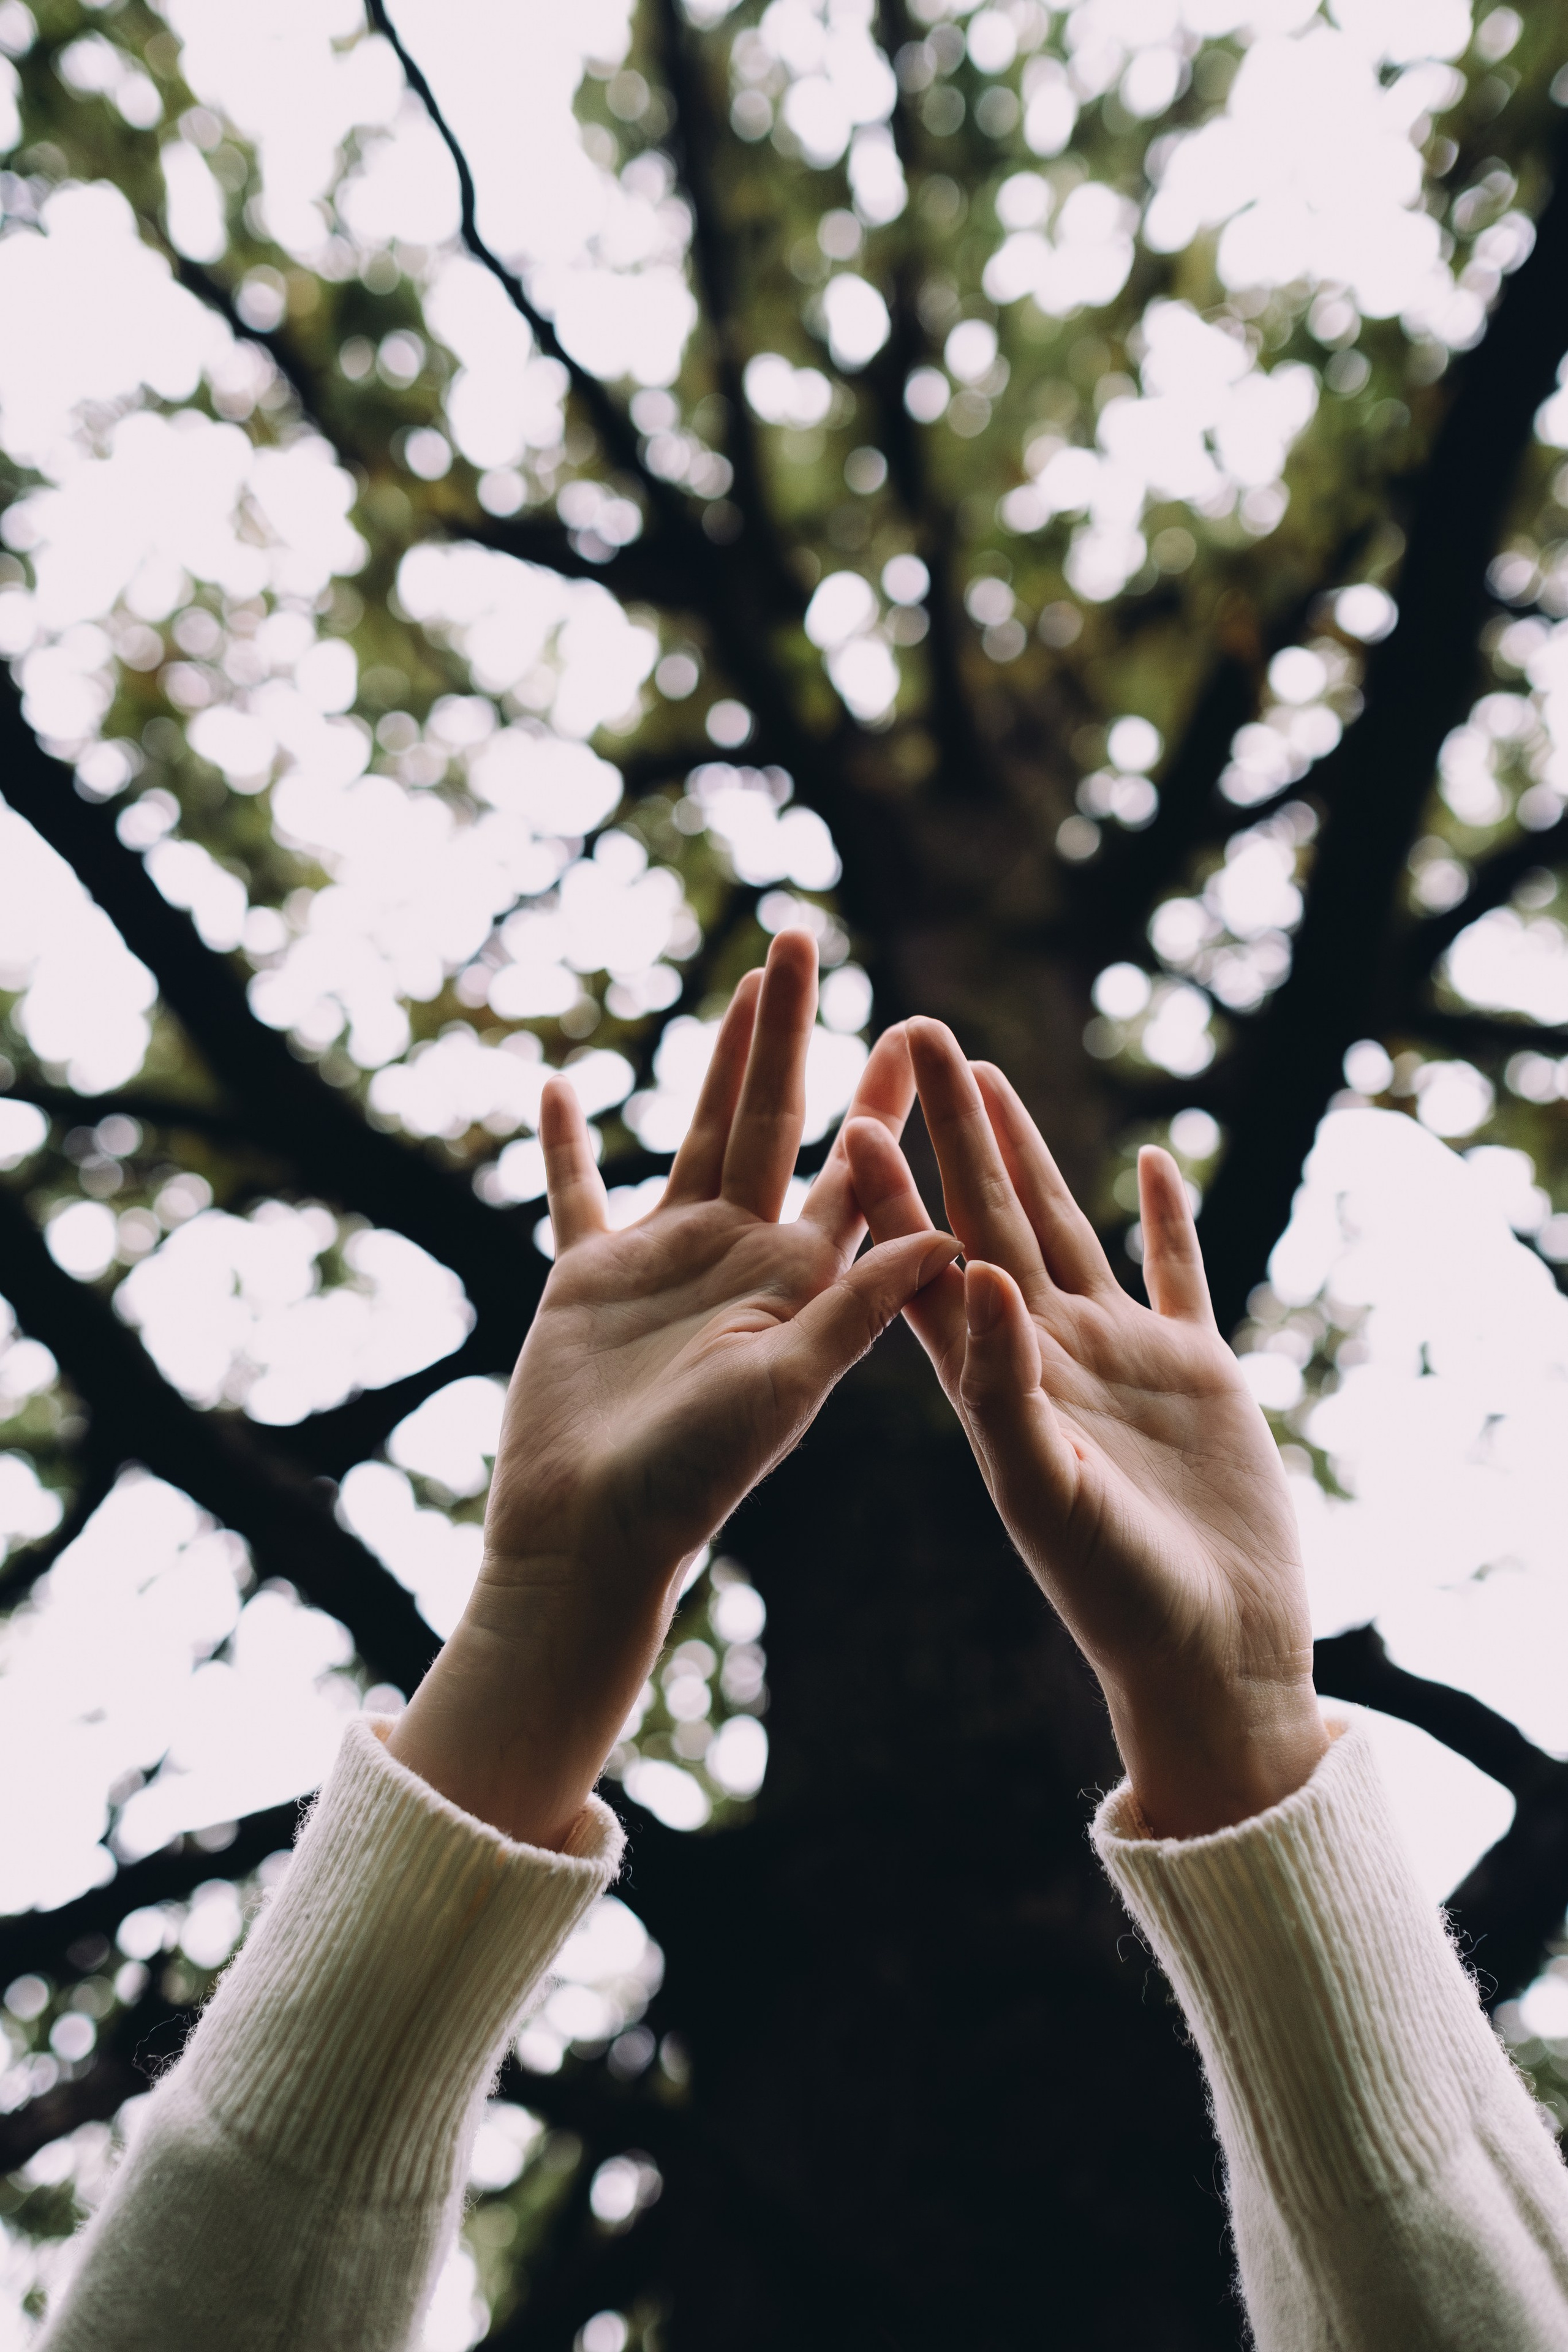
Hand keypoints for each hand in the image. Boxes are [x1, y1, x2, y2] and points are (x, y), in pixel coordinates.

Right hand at [388, 937, 956, 1846]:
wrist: (593, 1536)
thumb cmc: (694, 1479)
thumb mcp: (788, 1388)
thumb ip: (858, 1311)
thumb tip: (954, 1240)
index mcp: (801, 1281)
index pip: (857, 1170)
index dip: (884, 1098)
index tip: (919, 1026)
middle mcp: (743, 1257)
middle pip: (772, 1118)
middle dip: (792, 1031)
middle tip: (807, 940)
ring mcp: (667, 1261)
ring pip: (695, 1131)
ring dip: (716, 1058)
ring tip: (742, 985)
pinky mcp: (591, 1277)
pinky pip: (578, 1193)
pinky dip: (567, 1144)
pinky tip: (560, 1084)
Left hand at [844, 1021, 1326, 1837]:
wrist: (1209, 1656)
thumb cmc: (1117, 1595)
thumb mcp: (1044, 1490)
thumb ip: (1005, 1385)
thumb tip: (977, 1272)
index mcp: (987, 1383)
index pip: (920, 1264)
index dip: (888, 1188)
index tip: (852, 1108)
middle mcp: (1040, 1355)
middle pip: (986, 1215)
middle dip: (953, 1128)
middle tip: (918, 1033)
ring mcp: (1117, 1358)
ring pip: (1063, 1228)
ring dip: (1029, 1151)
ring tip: (995, 1075)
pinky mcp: (1192, 1371)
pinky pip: (1175, 1274)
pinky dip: (1165, 1220)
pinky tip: (1152, 1162)